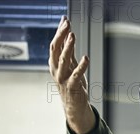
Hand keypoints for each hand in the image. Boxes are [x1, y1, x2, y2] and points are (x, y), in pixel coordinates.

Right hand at [49, 16, 94, 133]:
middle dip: (61, 36)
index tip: (65, 20)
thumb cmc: (72, 84)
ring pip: (63, 61)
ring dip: (67, 48)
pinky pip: (75, 75)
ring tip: (72, 36)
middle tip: (67, 25)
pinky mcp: (72, 87)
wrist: (74, 107)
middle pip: (55, 50)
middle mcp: (56, 70)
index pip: (54, 45)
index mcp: (54, 64)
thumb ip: (69, 49)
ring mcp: (63, 79)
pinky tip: (86, 58)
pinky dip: (81, 67)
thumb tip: (68, 31)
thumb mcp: (70, 65)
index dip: (59, 32)